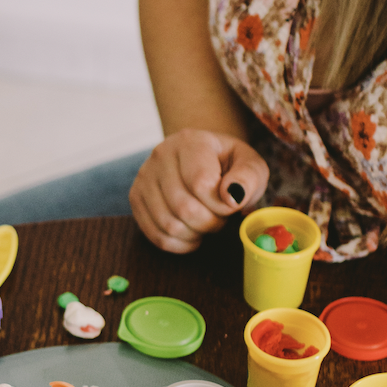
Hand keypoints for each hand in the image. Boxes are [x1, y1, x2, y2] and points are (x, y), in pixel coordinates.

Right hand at [129, 129, 268, 252]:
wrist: (202, 160)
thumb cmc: (229, 166)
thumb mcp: (250, 166)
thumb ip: (248, 178)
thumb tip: (231, 197)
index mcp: (190, 141)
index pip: (201, 184)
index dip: (221, 206)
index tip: (231, 204)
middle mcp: (160, 155)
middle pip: (183, 208)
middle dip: (210, 223)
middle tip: (219, 217)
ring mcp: (144, 177)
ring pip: (168, 225)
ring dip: (195, 234)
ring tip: (205, 223)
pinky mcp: (135, 198)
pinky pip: (156, 236)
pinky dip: (179, 244)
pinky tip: (192, 234)